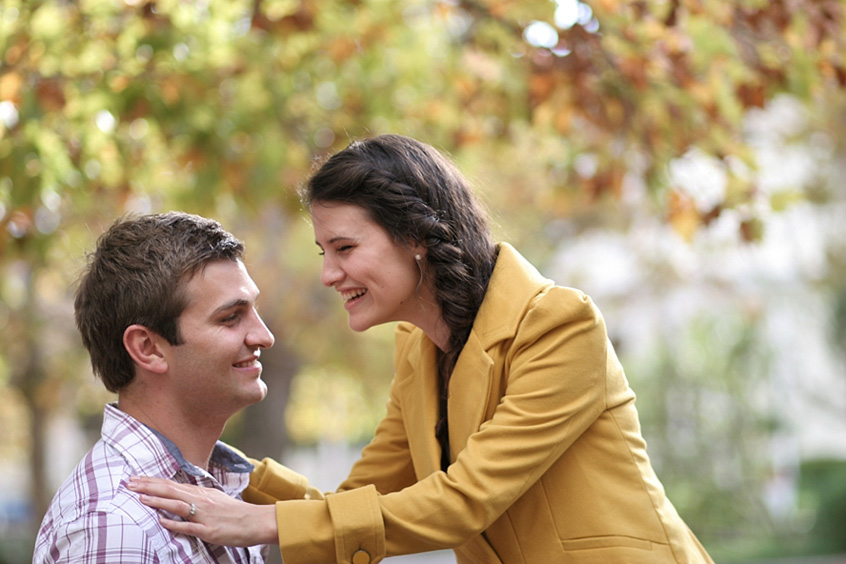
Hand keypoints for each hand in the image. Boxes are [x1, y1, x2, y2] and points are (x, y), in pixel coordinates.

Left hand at [127, 476, 277, 546]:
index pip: (172, 484)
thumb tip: (182, 494)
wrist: (256, 521)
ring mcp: (204, 515)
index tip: (135, 478)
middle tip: (128, 482)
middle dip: (148, 486)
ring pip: (177, 505)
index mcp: (202, 492)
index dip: (152, 481)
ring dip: (158, 500)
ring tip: (140, 497)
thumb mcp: (216, 499)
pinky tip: (162, 521)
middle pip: (171, 490)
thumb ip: (198, 496)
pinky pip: (189, 526)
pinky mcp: (209, 530)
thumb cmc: (236, 512)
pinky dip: (174, 523)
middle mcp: (201, 500)